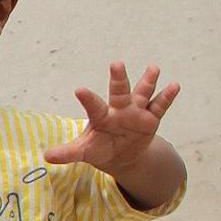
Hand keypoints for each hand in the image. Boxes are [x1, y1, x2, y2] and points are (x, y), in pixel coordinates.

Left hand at [47, 62, 179, 173]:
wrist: (122, 155)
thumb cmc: (100, 148)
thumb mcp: (85, 151)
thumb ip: (68, 153)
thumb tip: (46, 156)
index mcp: (101, 116)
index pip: (94, 106)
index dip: (87, 99)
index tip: (79, 90)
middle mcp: (119, 109)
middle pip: (119, 91)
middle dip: (118, 78)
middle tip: (116, 63)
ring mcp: (136, 111)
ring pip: (142, 93)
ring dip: (148, 81)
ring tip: (153, 68)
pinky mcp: (151, 118)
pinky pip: (160, 106)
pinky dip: (167, 96)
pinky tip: (174, 85)